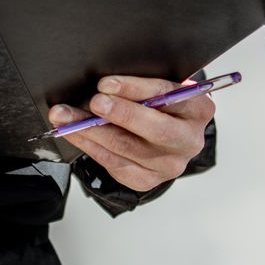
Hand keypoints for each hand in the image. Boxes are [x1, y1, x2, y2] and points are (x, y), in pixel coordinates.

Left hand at [48, 75, 215, 193]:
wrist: (169, 134)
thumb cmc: (162, 105)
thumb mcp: (162, 88)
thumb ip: (143, 86)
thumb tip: (106, 84)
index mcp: (198, 108)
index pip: (166, 94)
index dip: (134, 88)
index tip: (106, 84)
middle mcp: (189, 139)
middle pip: (155, 129)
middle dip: (120, 114)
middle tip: (93, 103)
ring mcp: (170, 164)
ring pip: (126, 148)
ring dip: (91, 131)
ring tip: (66, 117)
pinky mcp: (149, 180)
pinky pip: (115, 164)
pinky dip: (90, 147)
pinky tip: (75, 134)